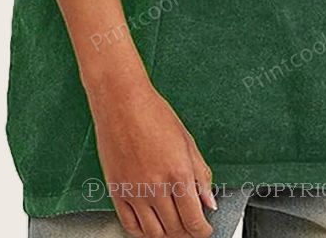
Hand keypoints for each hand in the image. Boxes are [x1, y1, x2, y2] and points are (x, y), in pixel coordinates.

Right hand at [88, 71, 215, 237]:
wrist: (122, 101)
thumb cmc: (154, 113)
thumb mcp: (186, 141)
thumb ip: (200, 174)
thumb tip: (209, 201)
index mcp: (178, 172)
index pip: (194, 220)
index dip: (203, 231)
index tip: (205, 229)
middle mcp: (156, 186)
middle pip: (175, 229)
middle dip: (187, 233)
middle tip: (191, 229)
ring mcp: (134, 191)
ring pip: (153, 233)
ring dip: (167, 236)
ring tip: (173, 228)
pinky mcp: (116, 190)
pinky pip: (129, 225)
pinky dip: (142, 233)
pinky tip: (151, 227)